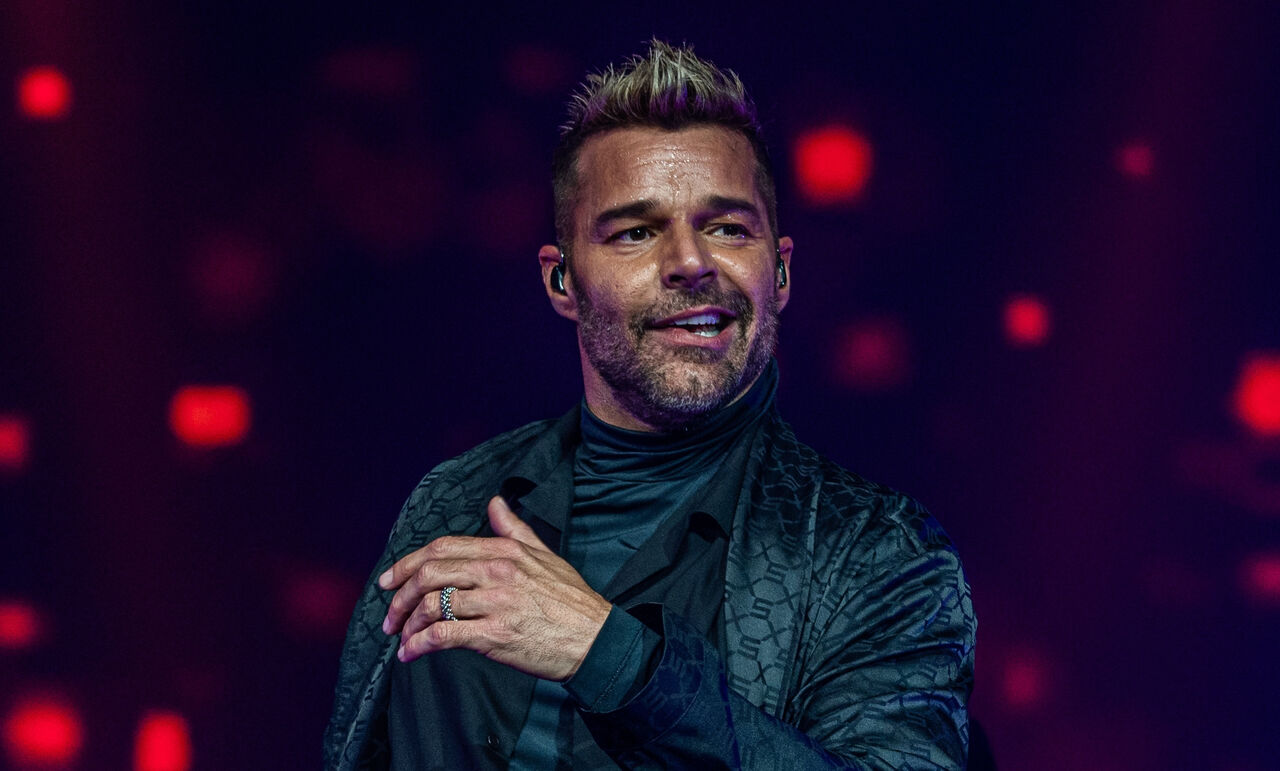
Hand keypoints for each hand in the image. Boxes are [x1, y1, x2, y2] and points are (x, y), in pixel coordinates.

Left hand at [378, 495, 611, 680]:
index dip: (407, 563)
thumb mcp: (544, 555)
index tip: (389, 580)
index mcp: (504, 550)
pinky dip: (419, 644)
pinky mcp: (495, 635)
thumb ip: (514, 529)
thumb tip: (494, 503)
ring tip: (400, 638)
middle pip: (430, 573)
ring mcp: (495, 603)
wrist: (596, 638)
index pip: (443, 548)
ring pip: (432, 604)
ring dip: (406, 624)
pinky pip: (443, 635)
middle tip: (389, 614)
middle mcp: (496, 571)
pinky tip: (411, 654)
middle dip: (399, 595)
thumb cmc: (571, 600)